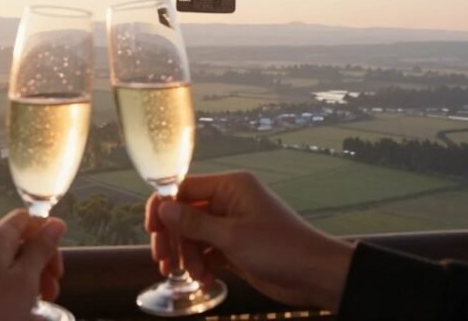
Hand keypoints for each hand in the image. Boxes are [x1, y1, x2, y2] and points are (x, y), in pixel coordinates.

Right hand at [146, 172, 353, 312]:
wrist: (315, 275)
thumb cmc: (281, 248)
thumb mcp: (232, 236)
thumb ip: (194, 222)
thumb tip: (162, 208)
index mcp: (230, 187)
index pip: (183, 189)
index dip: (164, 208)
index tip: (152, 230)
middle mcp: (229, 201)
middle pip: (185, 214)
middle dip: (174, 238)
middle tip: (164, 260)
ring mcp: (232, 224)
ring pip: (194, 236)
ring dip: (189, 256)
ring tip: (195, 274)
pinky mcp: (236, 246)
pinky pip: (207, 251)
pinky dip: (202, 264)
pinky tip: (205, 279)